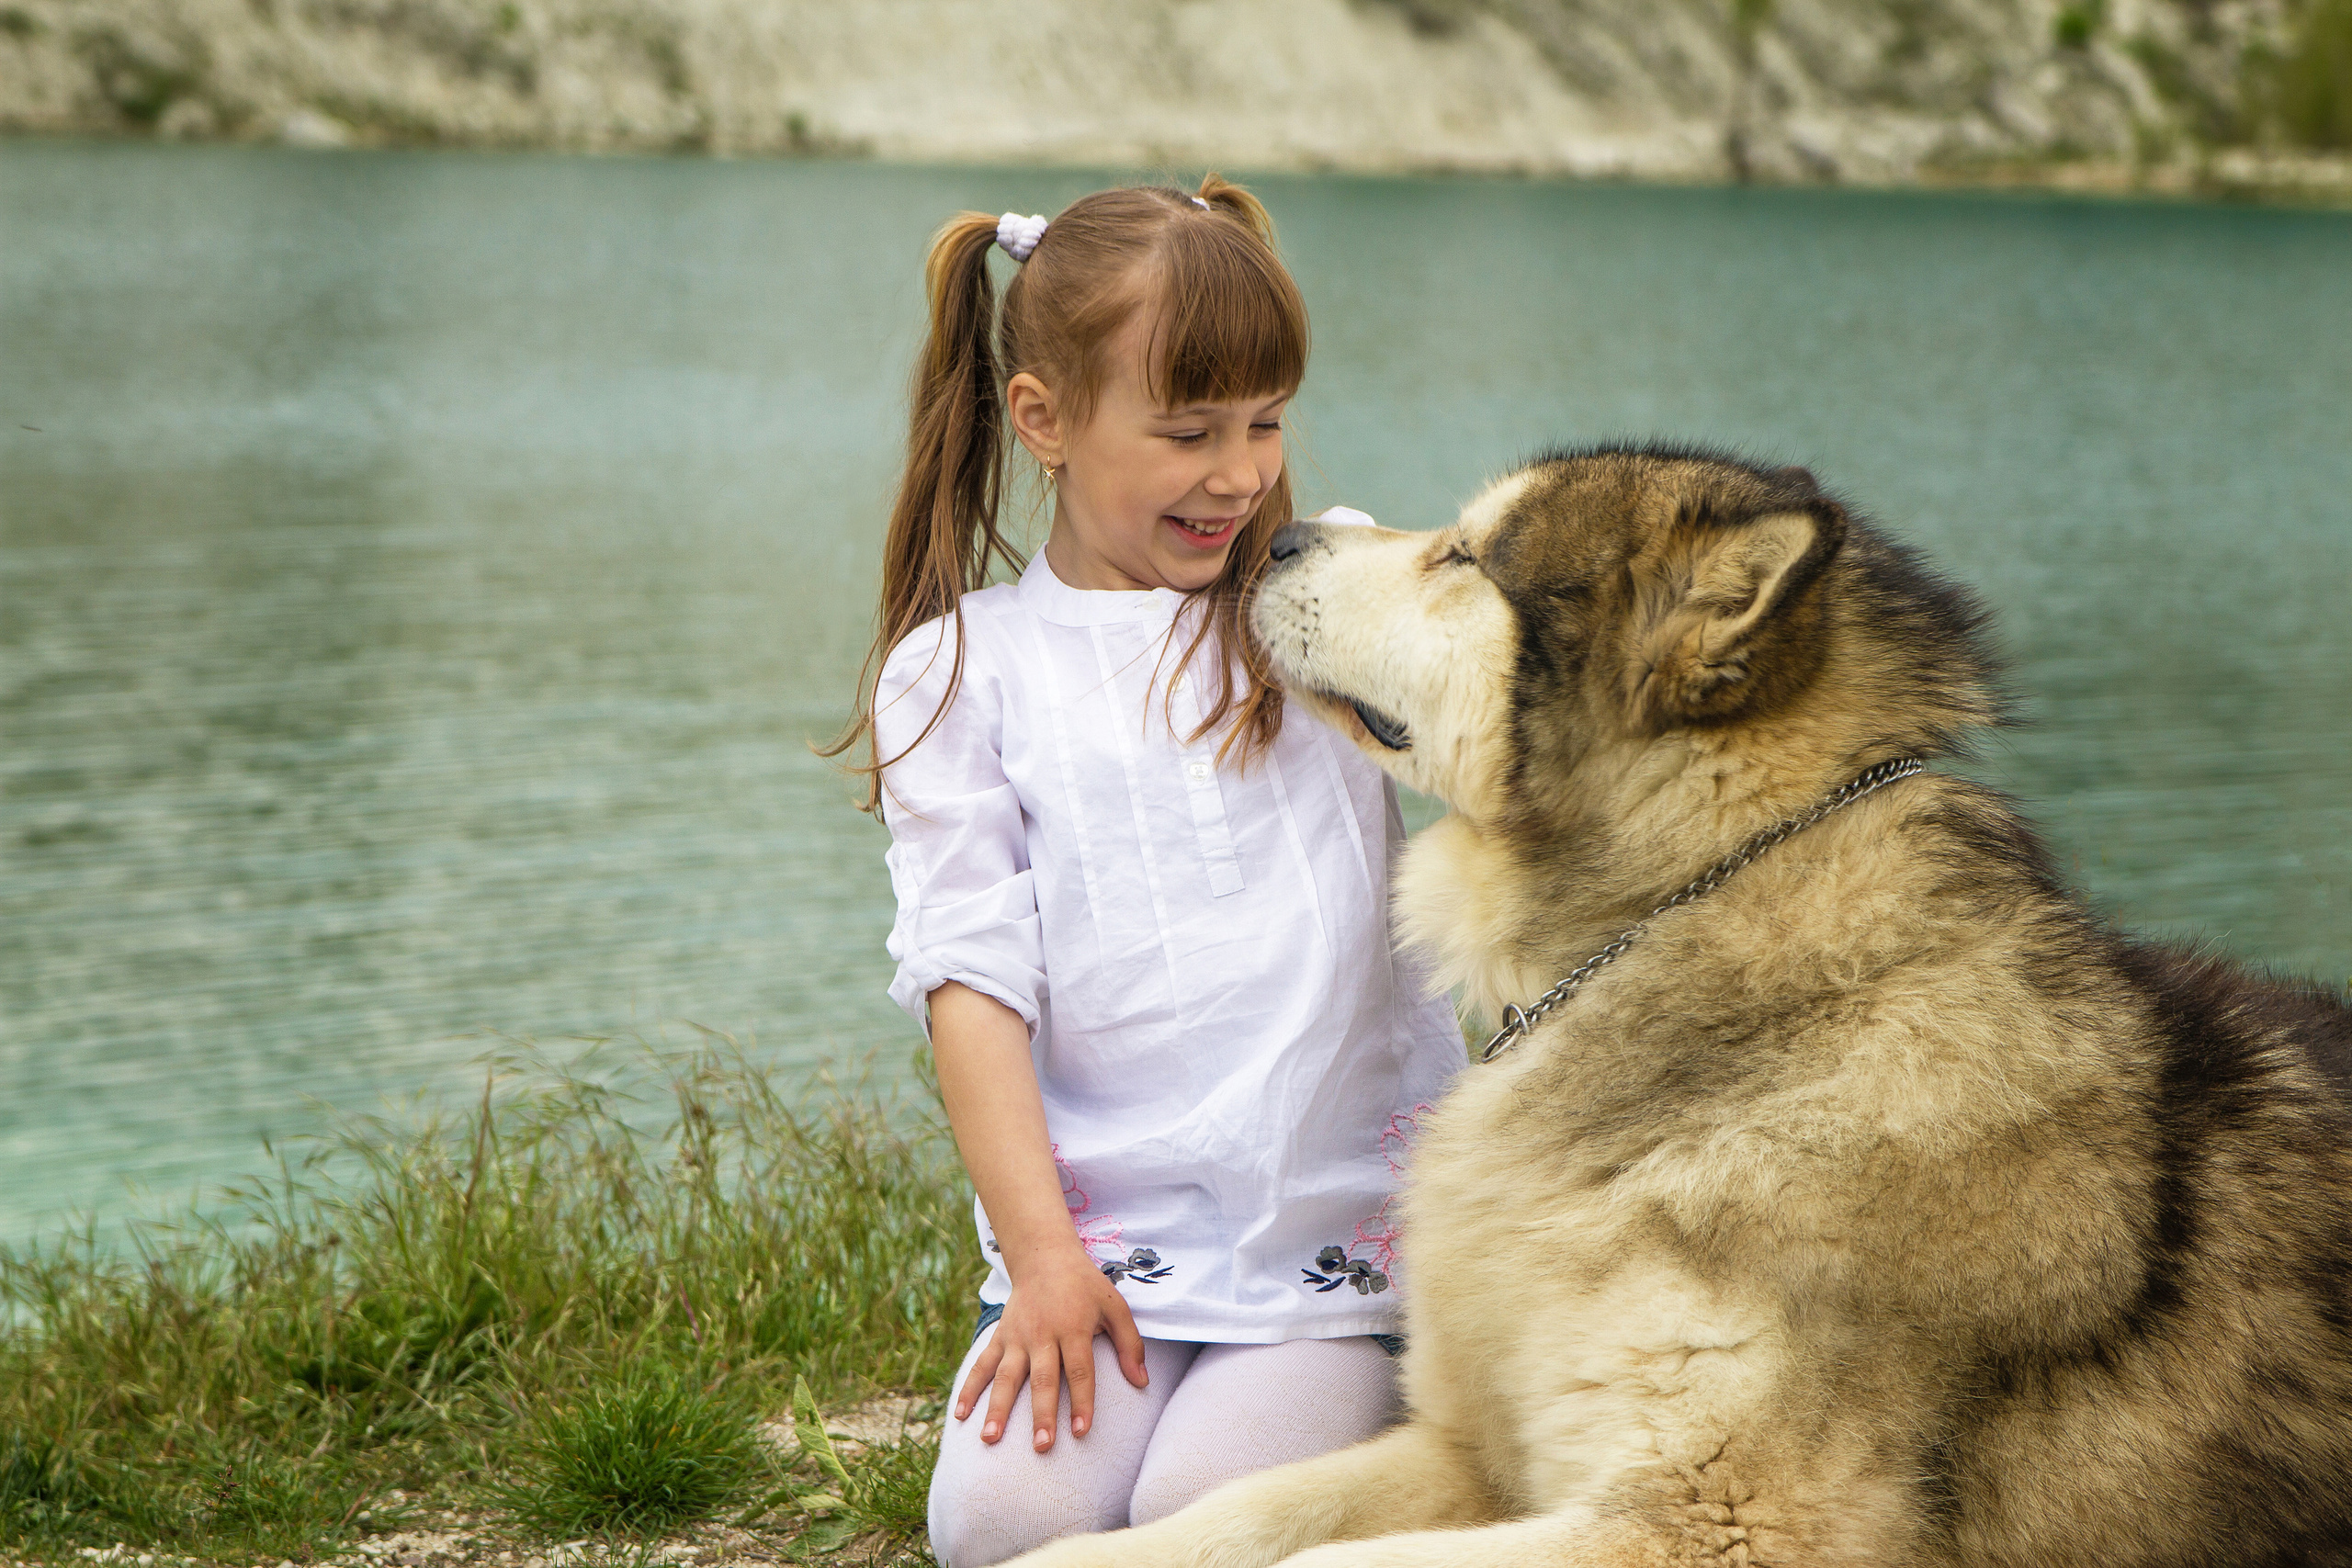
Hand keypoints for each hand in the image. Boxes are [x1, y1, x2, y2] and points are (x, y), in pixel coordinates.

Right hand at [958, 1245, 1147, 1451]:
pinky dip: (970, 1389)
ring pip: (1006, 1377)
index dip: (1081, 1401)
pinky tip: (960, 1415)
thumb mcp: (1115, 1306)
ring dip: (997, 1409)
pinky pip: (982, 1365)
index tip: (1081, 1431)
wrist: (1044, 1257)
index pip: (1079, 1370)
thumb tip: (1142, 1382)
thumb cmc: (1086, 1287)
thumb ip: (1131, 1344)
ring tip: (989, 1439)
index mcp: (1074, 1327)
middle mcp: (1042, 1334)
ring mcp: (1017, 1336)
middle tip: (1042, 1447)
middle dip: (1041, 1414)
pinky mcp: (1000, 1336)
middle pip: (1043, 1379)